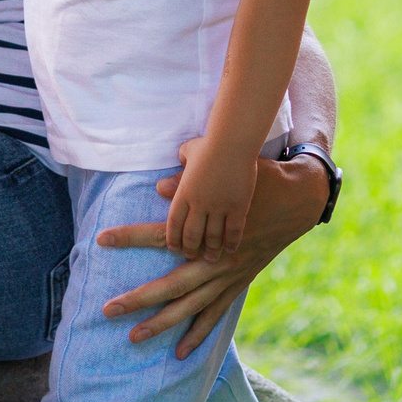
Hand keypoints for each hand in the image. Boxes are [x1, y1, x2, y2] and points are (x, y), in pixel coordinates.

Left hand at [95, 151, 327, 356]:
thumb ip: (188, 181)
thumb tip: (159, 187)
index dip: (130, 237)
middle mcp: (216, 260)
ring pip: (190, 307)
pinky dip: (198, 334)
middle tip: (108, 310)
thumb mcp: (225, 177)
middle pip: (170, 285)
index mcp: (209, 231)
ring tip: (133, 338)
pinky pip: (215, 314)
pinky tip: (180, 353)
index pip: (161, 235)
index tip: (101, 239)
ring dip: (161, 324)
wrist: (298, 199)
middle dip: (138, 299)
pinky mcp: (238, 284)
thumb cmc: (256, 181)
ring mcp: (228, 276)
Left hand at [161, 138, 250, 262]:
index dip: (173, 238)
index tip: (173, 247)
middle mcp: (200, 203)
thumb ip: (177, 174)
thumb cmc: (211, 145)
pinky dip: (231, 242)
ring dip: (210, 250)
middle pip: (191, 234)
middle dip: (189, 248)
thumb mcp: (188, 156)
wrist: (234, 143)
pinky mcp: (239, 207)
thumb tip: (162, 186)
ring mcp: (220, 207)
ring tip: (210, 258)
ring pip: (212, 236)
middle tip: (189, 256)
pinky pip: (233, 231)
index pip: (174, 222)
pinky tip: (230, 249)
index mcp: (184, 193)